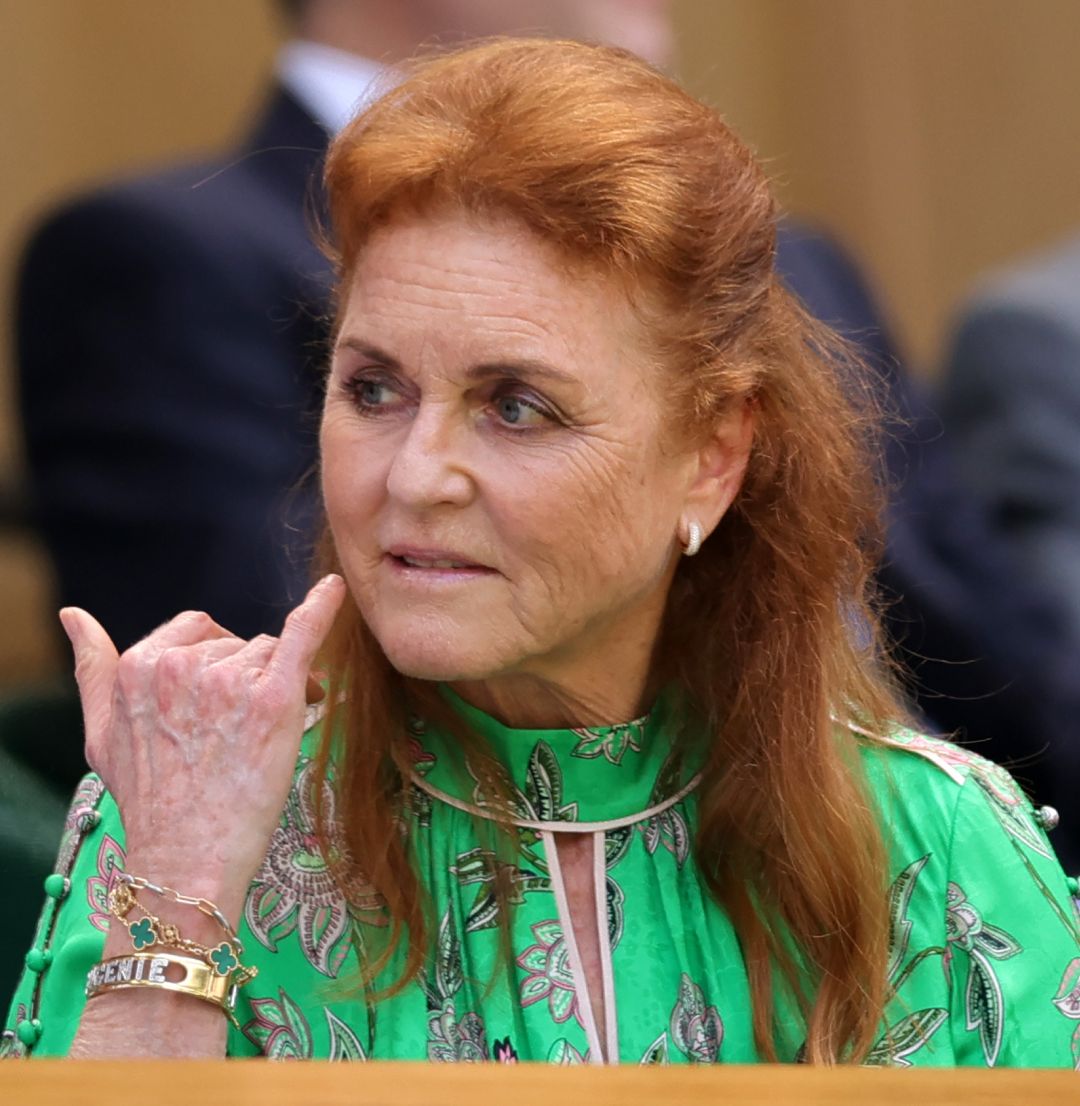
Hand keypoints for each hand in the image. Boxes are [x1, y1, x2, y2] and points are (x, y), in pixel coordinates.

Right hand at [59, 574, 346, 913]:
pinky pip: (302, 637)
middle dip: (250, 676)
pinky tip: (335, 591)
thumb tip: (72, 616)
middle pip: (239, 644)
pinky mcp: (274, 700)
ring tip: (267, 734)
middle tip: (248, 727)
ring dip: (278, 684)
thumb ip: (92, 668)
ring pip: (272, 656)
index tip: (224, 697)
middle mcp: (182, 666)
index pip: (198, 631)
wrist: (187, 859)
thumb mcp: (102, 733)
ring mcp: (229, 681)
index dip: (218, 659)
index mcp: (140, 665)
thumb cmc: (150, 800)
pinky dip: (322, 610)